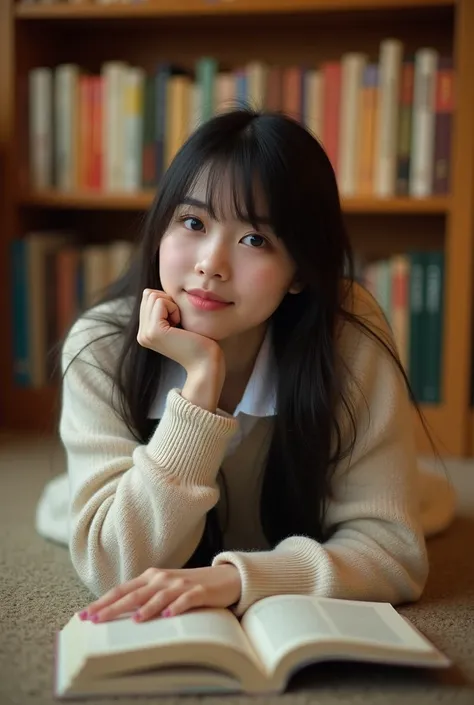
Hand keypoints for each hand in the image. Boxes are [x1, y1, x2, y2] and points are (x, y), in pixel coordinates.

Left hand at [78, 565, 241, 623]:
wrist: (224, 578)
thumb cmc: (189, 586)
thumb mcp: (163, 588)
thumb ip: (144, 596)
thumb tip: (118, 612)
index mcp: (151, 577)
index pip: (122, 590)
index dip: (103, 602)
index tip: (85, 615)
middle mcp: (163, 578)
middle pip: (134, 593)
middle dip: (114, 607)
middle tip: (97, 620)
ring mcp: (181, 584)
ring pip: (159, 596)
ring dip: (146, 608)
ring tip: (134, 620)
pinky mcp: (199, 592)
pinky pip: (186, 600)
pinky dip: (177, 607)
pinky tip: (169, 616)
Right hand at [137, 289, 222, 372]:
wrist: (206, 363)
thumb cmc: (200, 342)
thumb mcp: (177, 321)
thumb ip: (163, 309)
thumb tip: (151, 291)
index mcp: (145, 332)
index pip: (148, 297)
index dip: (168, 302)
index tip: (179, 322)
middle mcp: (142, 334)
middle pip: (149, 295)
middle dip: (169, 302)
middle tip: (180, 323)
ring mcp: (145, 333)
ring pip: (153, 296)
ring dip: (172, 305)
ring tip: (179, 325)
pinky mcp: (154, 331)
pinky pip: (160, 301)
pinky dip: (174, 308)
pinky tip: (180, 326)